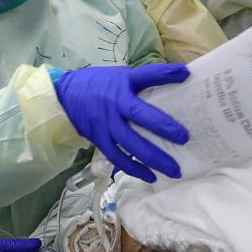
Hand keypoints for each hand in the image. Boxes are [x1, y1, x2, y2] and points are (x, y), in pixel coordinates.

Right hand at [54, 64, 189, 181]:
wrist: (65, 95)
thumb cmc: (100, 84)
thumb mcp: (121, 75)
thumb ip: (146, 79)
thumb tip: (182, 76)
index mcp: (122, 84)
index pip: (145, 75)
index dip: (164, 74)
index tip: (185, 75)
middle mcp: (114, 104)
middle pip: (139, 116)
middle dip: (163, 127)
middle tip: (185, 138)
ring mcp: (106, 124)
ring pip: (130, 144)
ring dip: (152, 158)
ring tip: (174, 170)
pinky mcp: (99, 140)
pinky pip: (117, 157)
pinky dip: (134, 168)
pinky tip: (151, 177)